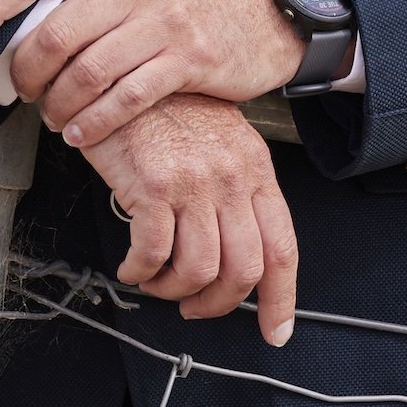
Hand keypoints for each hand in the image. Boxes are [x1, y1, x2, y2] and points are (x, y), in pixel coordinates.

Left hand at [0, 0, 308, 145]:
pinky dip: (94, 124)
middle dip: (27, 73)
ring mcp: (164, 18)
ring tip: (54, 117)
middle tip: (24, 91)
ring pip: (86, 73)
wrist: (264, 10)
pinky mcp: (189, 58)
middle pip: (55, 33)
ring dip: (59, 106)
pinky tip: (82, 134)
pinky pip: (124, 99)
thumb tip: (18, 20)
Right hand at [83, 94, 298, 344]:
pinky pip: (153, 254)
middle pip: (243, 269)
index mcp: (255, 168)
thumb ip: (235, 190)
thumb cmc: (168, 110)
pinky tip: (131, 266)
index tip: (275, 330)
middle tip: (194, 308)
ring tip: (156, 282)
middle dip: (217, 303)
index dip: (280, 298)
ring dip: (173, 290)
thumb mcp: (219, 141)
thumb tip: (237, 253)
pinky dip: (140, 273)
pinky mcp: (153, 186)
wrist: (124, 75)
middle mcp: (232, 177)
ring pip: (198, 270)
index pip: (281, 246)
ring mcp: (194, 181)